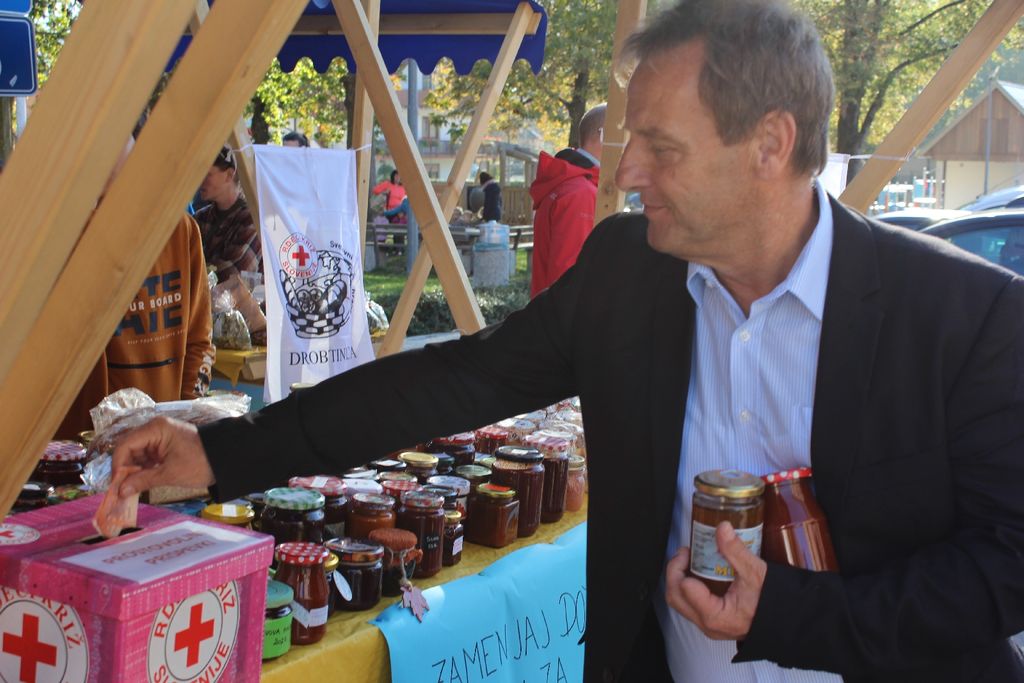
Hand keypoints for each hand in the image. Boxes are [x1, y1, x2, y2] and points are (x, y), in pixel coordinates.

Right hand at [110, 416, 215, 496]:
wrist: (227, 460)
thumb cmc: (201, 463)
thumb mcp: (170, 474)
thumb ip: (143, 481)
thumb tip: (120, 491)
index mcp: (155, 429)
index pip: (125, 445)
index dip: (117, 465)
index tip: (115, 485)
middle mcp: (155, 429)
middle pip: (129, 449)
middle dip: (124, 470)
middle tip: (120, 490)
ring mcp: (160, 437)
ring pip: (137, 454)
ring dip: (133, 471)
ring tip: (129, 490)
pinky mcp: (165, 446)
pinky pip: (147, 457)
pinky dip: (143, 470)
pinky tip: (141, 483)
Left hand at [664, 521, 766, 639]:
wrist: (785, 619)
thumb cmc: (772, 602)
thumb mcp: (755, 572)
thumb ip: (735, 550)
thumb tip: (722, 528)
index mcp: (716, 615)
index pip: (684, 589)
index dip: (681, 567)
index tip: (688, 551)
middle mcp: (709, 625)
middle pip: (675, 598)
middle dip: (675, 572)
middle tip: (683, 555)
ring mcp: (709, 625)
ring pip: (680, 603)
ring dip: (679, 580)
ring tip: (688, 561)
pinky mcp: (712, 622)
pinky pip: (690, 606)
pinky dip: (688, 588)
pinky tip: (697, 573)